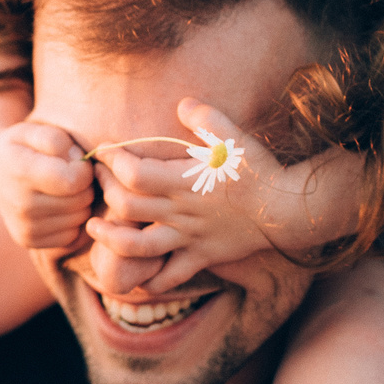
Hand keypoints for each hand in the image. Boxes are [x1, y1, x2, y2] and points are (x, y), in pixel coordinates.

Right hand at [0, 118, 96, 252]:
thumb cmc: (21, 146)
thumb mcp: (33, 129)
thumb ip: (57, 139)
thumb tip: (77, 163)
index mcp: (20, 172)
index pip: (73, 181)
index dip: (84, 169)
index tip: (75, 161)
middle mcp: (19, 205)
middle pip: (80, 201)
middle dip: (84, 185)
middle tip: (70, 174)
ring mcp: (23, 228)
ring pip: (80, 219)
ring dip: (80, 203)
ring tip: (63, 188)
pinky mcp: (29, 242)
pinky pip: (72, 236)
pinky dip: (72, 221)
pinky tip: (59, 205)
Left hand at [87, 100, 356, 293]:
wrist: (289, 209)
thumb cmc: (260, 170)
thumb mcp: (235, 137)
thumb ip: (206, 118)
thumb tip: (182, 104)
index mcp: (184, 181)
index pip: (134, 173)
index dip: (113, 161)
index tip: (105, 150)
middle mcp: (180, 211)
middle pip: (125, 206)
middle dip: (104, 191)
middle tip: (98, 179)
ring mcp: (189, 237)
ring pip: (137, 248)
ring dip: (110, 239)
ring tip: (94, 228)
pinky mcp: (201, 255)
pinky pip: (170, 276)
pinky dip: (150, 280)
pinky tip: (137, 275)